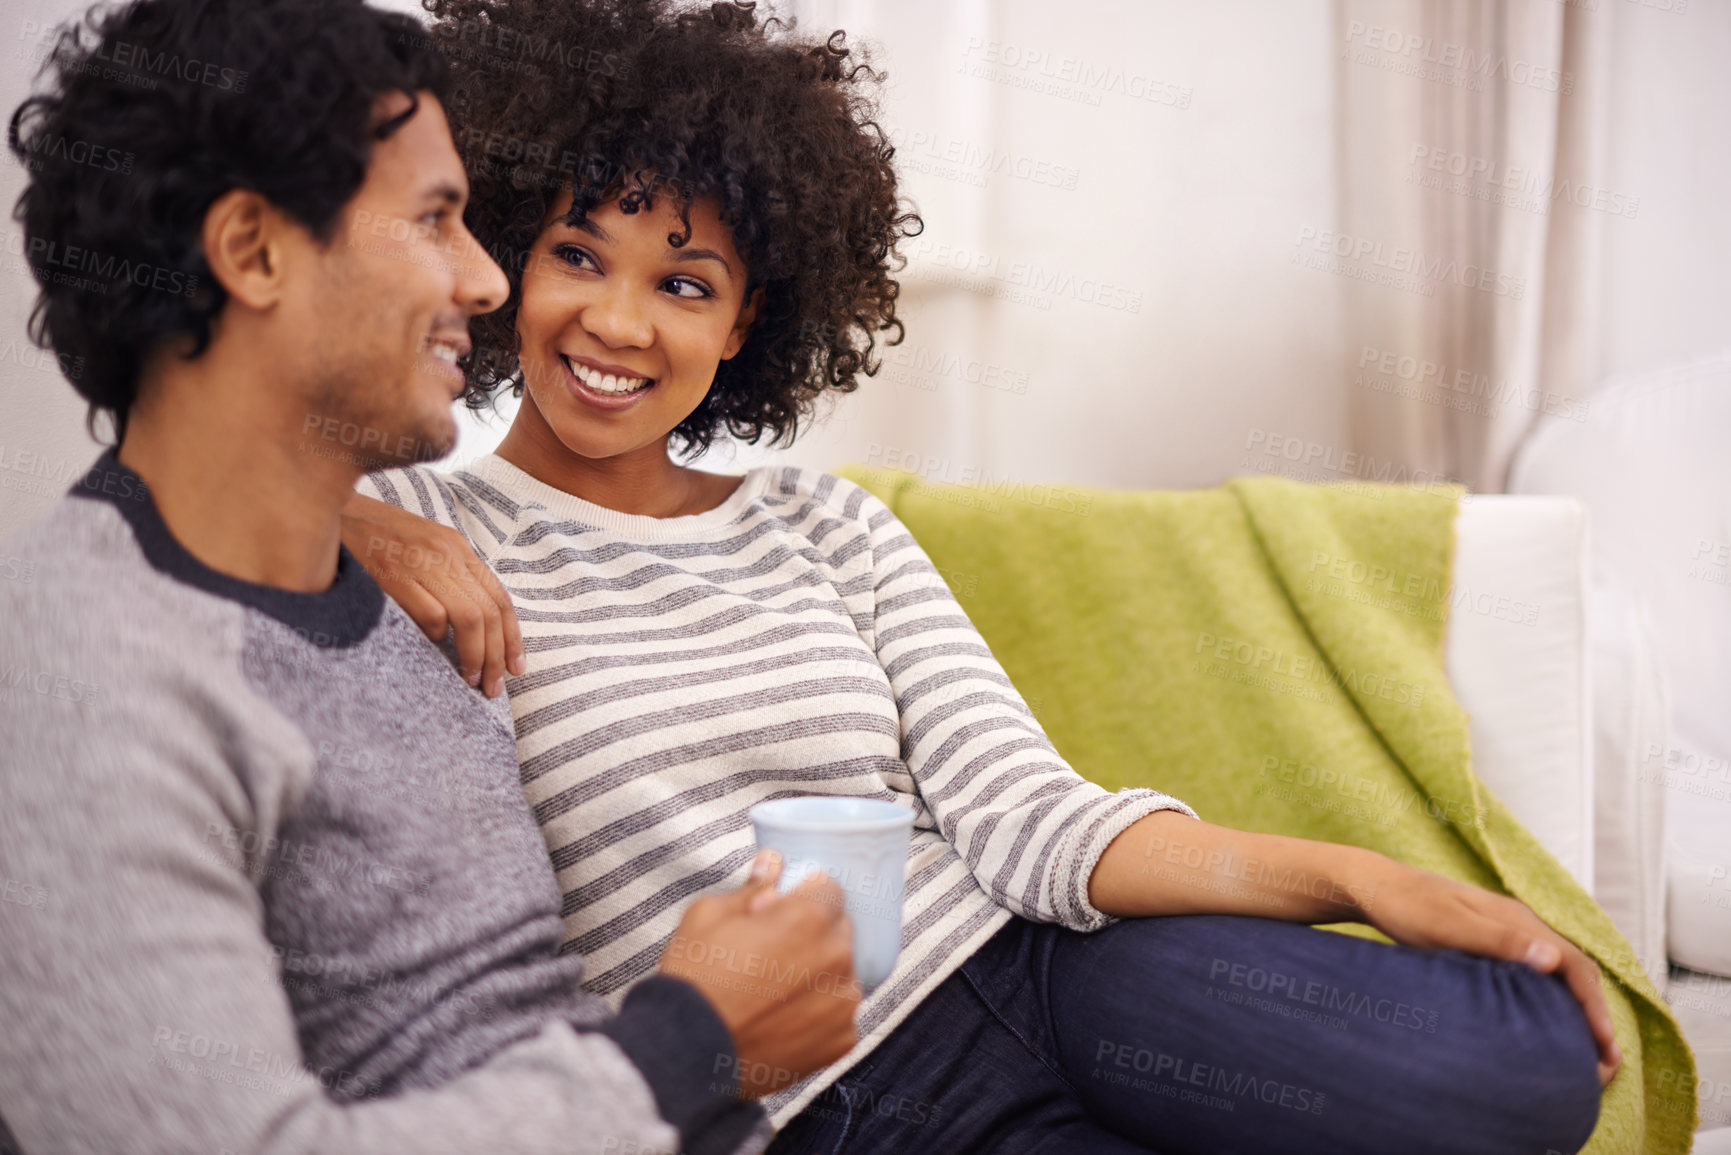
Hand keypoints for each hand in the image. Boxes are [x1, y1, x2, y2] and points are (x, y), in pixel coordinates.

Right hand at [340, 492, 523, 696]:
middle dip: (497, 656)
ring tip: (470, 679)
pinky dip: (437, 639)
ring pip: (469, 618)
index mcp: (456, 546)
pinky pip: (431, 616)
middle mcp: (445, 553)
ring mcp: (421, 564)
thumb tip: (474, 624)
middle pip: (489, 612)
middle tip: (492, 686)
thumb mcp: (421, 545)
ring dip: (474, 655)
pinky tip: (433, 653)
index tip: (515, 667)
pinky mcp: (394, 577)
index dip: (512, 637)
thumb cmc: (373, 537)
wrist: (329, 511)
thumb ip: (448, 576)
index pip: (499, 597)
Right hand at [658, 850, 860, 1098]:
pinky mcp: (841, 1040)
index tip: (783, 912)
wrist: (687, 1053)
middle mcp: (837, 958)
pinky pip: (838, 1015)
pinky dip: (818, 1015)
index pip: (829, 889)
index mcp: (809, 919)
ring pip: (840, 974)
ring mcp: (843, 1003)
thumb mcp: (710, 915)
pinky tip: (783, 1019)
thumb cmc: (694, 979)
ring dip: (817, 976)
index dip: (803, 898)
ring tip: (774, 992)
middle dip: (812, 936)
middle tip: (772, 954)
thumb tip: (772, 865)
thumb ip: (751, 888)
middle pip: (838, 931)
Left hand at [1362, 857, 1620, 1086]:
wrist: (1375, 885)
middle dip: (1595, 1009)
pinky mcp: (1490, 935)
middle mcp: (1520, 920)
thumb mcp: (1448, 927)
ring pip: (1558, 966)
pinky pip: (1537, 966)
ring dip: (1578, 1003)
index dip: (1594, 1005)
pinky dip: (1554, 993)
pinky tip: (1546, 1016)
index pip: (1573, 964)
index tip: (1605, 1044)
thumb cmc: (1407, 907)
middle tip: (1607, 1057)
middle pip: (1574, 966)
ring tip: (1586, 1044)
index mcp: (1517, 918)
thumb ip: (1498, 941)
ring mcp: (1506, 926)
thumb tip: (1552, 961)